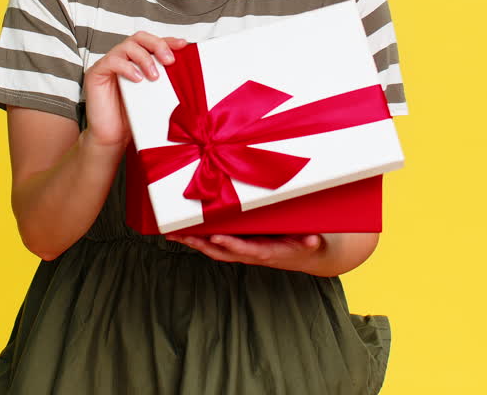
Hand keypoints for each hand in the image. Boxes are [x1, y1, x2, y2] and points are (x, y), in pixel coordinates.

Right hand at [82, 31, 187, 147]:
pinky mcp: (96, 73)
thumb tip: (187, 73)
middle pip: (140, 37)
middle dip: (158, 45)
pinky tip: (137, 79)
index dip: (167, 40)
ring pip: (127, 46)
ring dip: (145, 58)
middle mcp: (122, 59)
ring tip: (154, 76)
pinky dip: (127, 68)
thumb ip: (165, 81)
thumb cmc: (133, 118)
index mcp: (136, 61)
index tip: (183, 45)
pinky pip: (112, 61)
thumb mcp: (155, 96)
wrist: (112, 138)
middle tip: (169, 60)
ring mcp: (108, 64)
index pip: (152, 42)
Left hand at [166, 233, 327, 273]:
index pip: (247, 249)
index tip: (216, 237)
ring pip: (215, 249)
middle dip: (200, 244)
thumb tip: (313, 240)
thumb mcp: (314, 242)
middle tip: (180, 235)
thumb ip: (311, 241)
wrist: (310, 255)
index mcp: (269, 252)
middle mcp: (253, 254)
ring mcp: (246, 251)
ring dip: (194, 243)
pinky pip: (219, 244)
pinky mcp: (243, 246)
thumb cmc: (309, 245)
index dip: (232, 245)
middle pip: (222, 252)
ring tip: (172, 234)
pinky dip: (201, 239)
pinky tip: (185, 232)